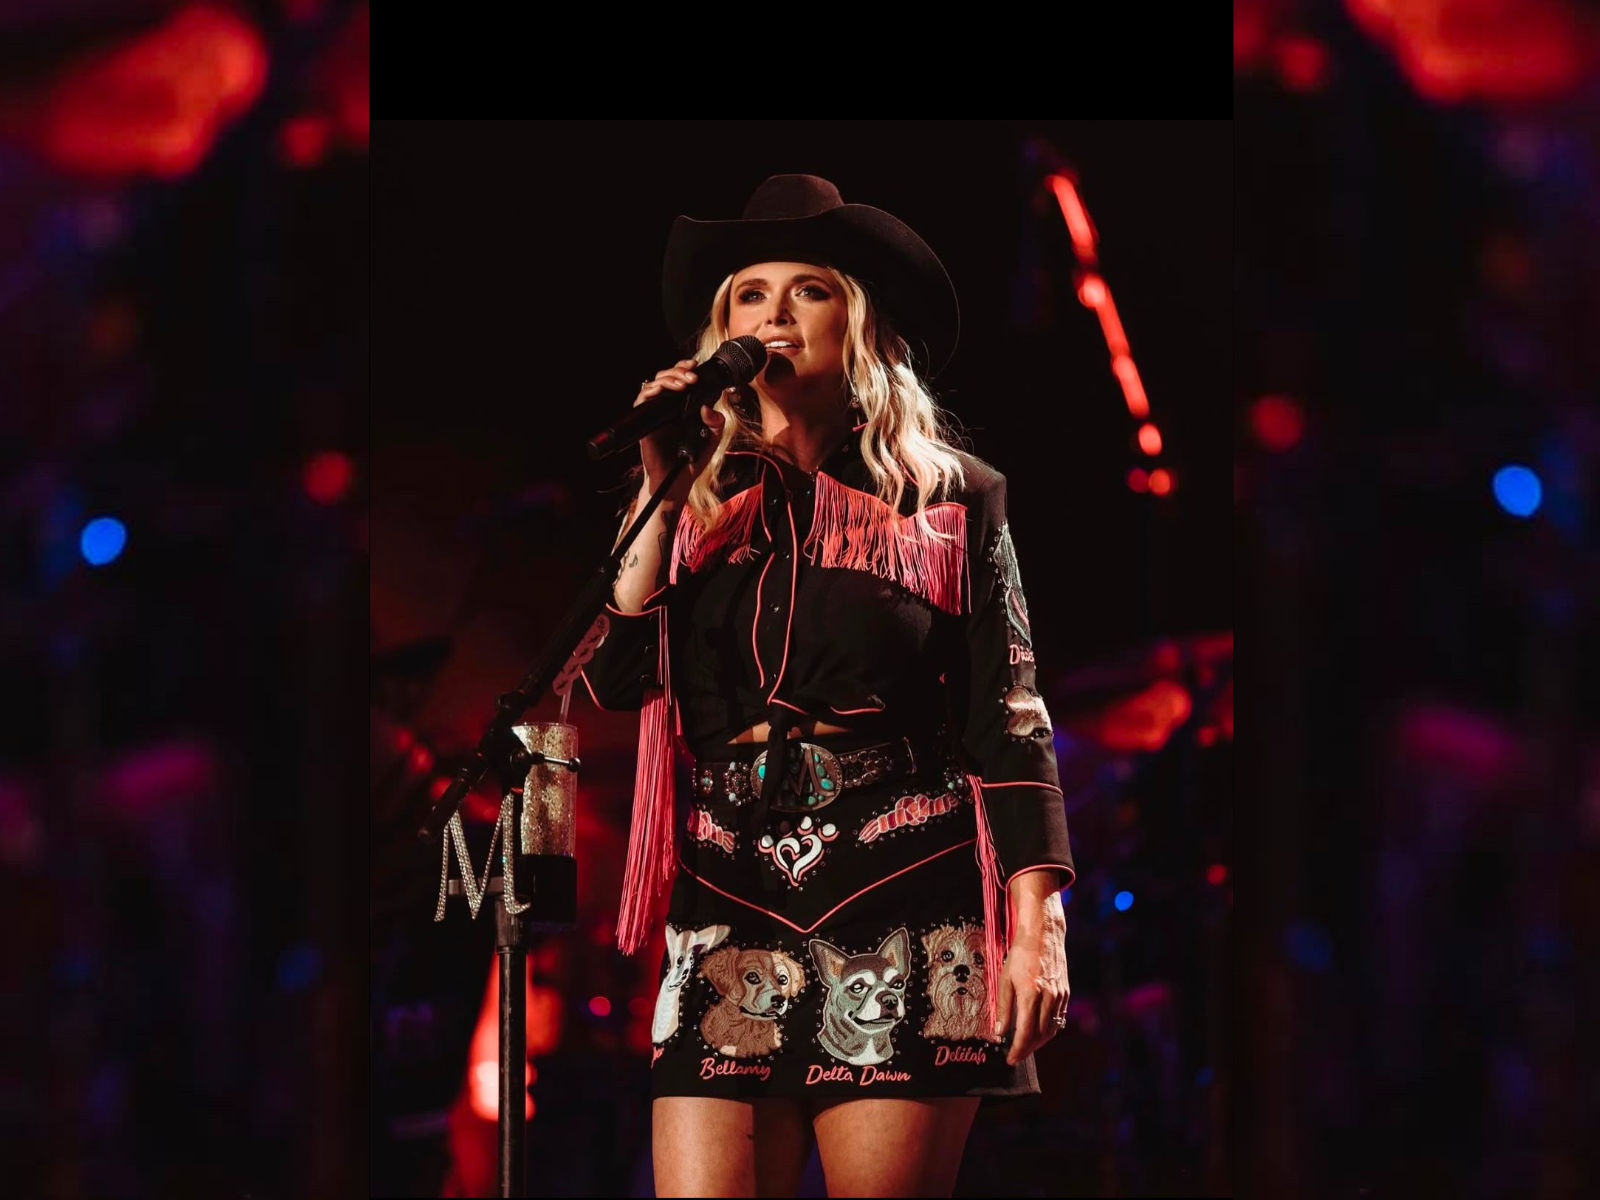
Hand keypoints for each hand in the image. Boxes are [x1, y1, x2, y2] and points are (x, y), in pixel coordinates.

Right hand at [635, 359, 727, 500]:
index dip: (683, 368)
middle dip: (678, 371)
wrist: (677, 481)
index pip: (679, 379)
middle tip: (692, 377)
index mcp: (681, 406)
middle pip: (665, 377)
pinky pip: (641, 403)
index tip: (695, 365)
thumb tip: (708, 407)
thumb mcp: (712, 439)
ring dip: (667, 379)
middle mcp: (667, 407)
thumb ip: (716, 423)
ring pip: (652, 385)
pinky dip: (649, 392)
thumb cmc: (692, 461)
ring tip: (682, 384)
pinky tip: (659, 391)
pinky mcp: (645, 424)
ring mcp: (655, 415)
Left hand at [992, 891, 1069, 1065]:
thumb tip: (999, 1032)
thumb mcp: (1004, 979)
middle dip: (1028, 1049)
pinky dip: (1049, 1028)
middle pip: (1040, 1035)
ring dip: (1039, 1041)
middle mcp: (1048, 997)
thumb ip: (1002, 1007)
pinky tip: (1038, 1030)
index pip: (1025, 1033)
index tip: (1010, 1060)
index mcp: (1030, 994)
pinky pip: (1058, 1018)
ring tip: (1025, 1045)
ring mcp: (1059, 995)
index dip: (1018, 1050)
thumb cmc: (1019, 955)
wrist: (1042, 934)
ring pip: (1052, 1029)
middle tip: (1016, 1054)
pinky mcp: (1065, 992)